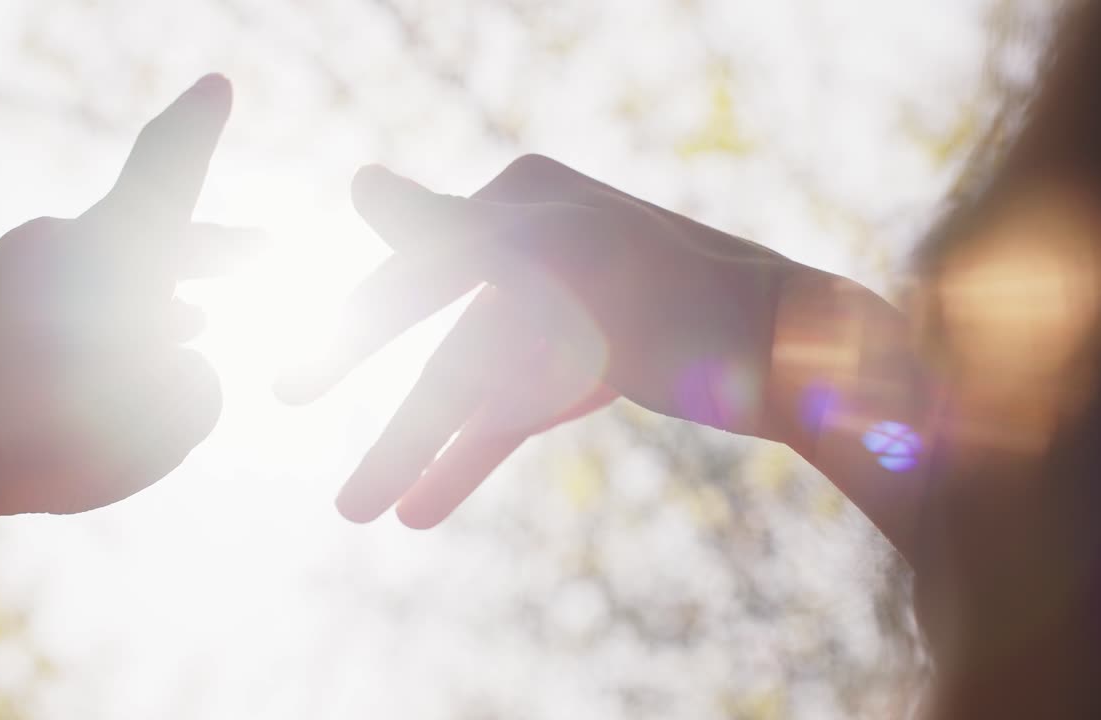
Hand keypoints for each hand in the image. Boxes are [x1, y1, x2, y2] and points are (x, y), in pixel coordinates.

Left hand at [0, 74, 253, 521]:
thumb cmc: (56, 439)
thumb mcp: (169, 425)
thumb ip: (197, 389)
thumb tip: (177, 364)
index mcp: (113, 250)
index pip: (168, 166)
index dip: (199, 125)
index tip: (216, 83)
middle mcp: (55, 246)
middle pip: (149, 235)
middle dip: (209, 251)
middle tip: (255, 249)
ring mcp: (3, 275)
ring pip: (102, 277)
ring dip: (152, 300)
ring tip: (193, 322)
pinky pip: (51, 308)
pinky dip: (91, 331)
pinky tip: (107, 369)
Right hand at [277, 154, 875, 527]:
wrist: (811, 361)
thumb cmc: (699, 302)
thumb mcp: (571, 260)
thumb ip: (456, 230)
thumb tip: (358, 183)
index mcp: (528, 205)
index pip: (418, 275)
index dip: (352, 335)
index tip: (288, 389)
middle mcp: (534, 252)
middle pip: (445, 346)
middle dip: (394, 422)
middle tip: (334, 487)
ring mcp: (559, 310)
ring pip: (475, 388)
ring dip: (424, 451)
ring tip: (363, 513)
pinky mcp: (583, 360)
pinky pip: (514, 406)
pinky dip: (474, 451)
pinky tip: (422, 502)